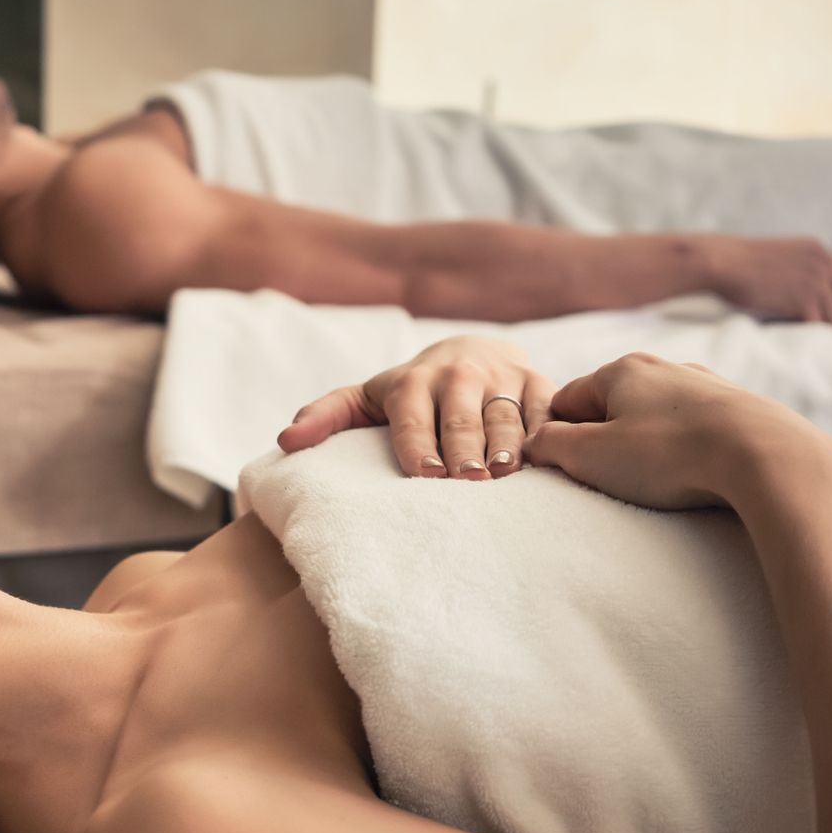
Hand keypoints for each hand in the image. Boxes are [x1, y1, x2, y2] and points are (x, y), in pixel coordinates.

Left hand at [277, 336, 554, 479]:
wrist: (471, 352)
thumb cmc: (408, 394)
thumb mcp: (364, 400)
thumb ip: (325, 417)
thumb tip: (285, 442)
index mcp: (411, 382)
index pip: (412, 416)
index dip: (418, 444)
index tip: (424, 475)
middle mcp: (458, 375)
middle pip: (460, 416)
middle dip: (463, 447)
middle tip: (466, 480)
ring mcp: (502, 376)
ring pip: (504, 413)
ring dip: (505, 443)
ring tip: (504, 474)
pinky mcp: (539, 382)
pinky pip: (545, 407)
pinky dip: (545, 430)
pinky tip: (544, 457)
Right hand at [522, 352, 828, 508]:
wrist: (766, 456)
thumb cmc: (670, 454)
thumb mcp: (590, 455)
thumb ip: (550, 445)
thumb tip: (535, 442)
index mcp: (620, 371)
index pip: (566, 400)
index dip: (557, 435)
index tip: (563, 467)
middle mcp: (663, 368)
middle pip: (613, 407)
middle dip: (604, 441)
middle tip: (609, 480)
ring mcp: (705, 386)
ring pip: (656, 418)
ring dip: (646, 447)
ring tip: (655, 482)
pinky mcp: (739, 410)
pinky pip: (694, 430)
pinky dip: (685, 450)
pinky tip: (693, 474)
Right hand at [708, 236, 831, 323]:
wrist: (724, 263)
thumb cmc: (738, 264)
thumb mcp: (779, 257)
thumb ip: (799, 269)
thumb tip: (801, 295)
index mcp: (819, 252)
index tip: (823, 312)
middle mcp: (825, 265)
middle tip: (819, 329)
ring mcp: (817, 283)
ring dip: (822, 328)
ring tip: (803, 334)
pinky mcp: (804, 301)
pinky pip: (820, 326)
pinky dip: (809, 335)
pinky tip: (794, 335)